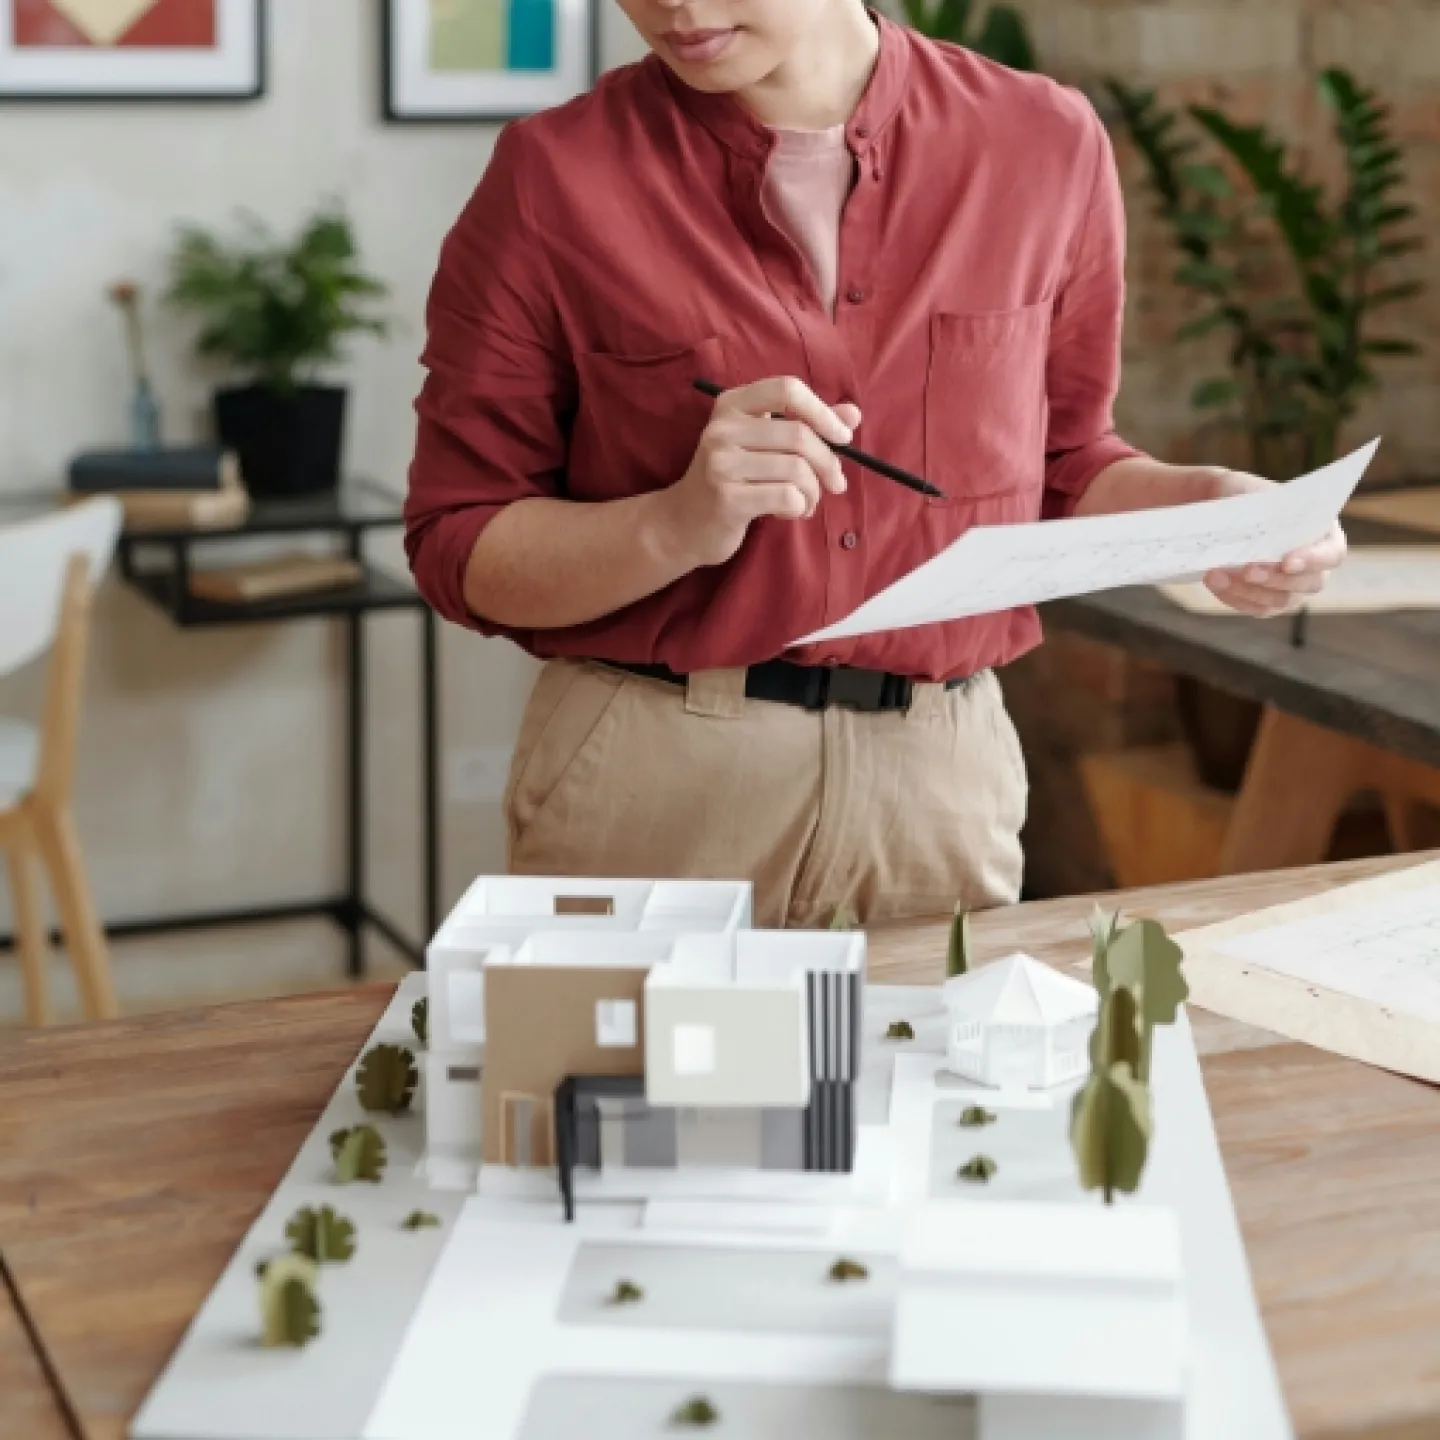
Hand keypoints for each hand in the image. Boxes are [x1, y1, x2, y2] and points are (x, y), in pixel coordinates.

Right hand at [655, 376, 860, 568]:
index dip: (823, 412)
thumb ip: (806, 426)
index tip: (842, 437)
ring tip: (805, 503)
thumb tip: (853, 414)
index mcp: (732, 405)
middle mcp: (722, 429)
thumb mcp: (764, 446)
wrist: (682, 524)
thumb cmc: (732, 481)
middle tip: (835, 484)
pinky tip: (786, 513)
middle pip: (799, 435)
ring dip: (813, 493)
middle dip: (828, 464)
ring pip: (797, 470)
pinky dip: (799, 508)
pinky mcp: (726, 498)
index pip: (787, 389)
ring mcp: (721, 463)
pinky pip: (787, 497)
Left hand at [1193, 467, 1348, 616]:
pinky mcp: (1268, 601)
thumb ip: (1261, 506)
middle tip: (1248, 570)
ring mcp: (1293, 587)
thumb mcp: (1252, 492)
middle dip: (1276, 578)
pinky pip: (1256, 608)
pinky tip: (1215, 582)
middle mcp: (1315, 565)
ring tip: (1216, 574)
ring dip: (1248, 590)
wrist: (1220, 512)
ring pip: (1280, 600)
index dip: (1314, 560)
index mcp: (1324, 532)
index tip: (1287, 561)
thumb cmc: (1244, 496)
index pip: (1332, 553)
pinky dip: (1235, 597)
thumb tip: (1257, 522)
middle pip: (1310, 583)